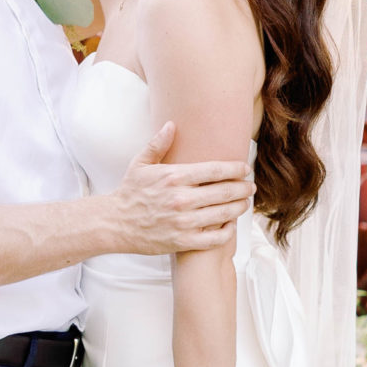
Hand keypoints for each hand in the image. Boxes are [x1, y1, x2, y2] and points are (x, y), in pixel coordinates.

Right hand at [107, 124, 252, 255]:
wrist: (115, 224)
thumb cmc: (130, 193)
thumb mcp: (140, 164)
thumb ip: (158, 144)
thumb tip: (172, 124)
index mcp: (174, 177)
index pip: (216, 170)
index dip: (235, 169)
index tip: (244, 169)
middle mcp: (182, 199)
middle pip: (225, 191)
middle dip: (243, 188)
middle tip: (251, 187)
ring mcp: (184, 222)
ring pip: (224, 214)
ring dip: (239, 207)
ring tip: (245, 203)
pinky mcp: (183, 241)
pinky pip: (215, 237)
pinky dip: (227, 231)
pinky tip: (230, 224)